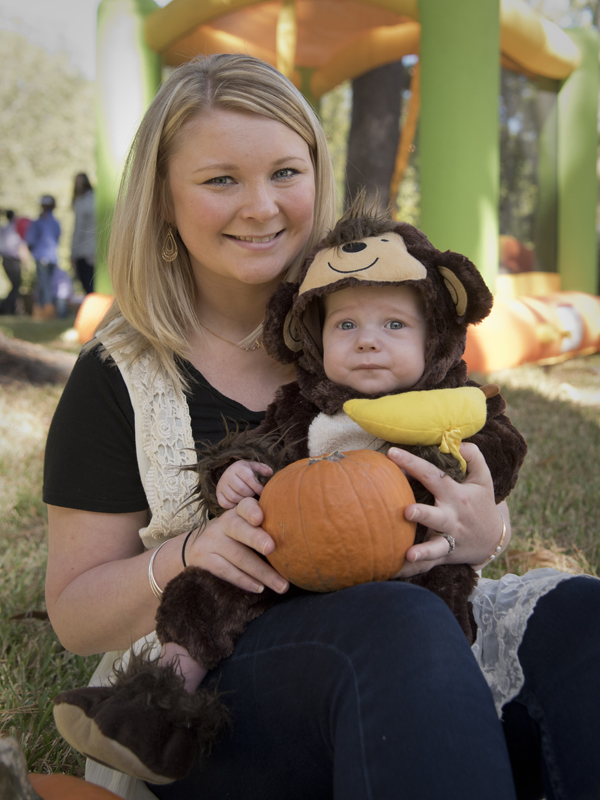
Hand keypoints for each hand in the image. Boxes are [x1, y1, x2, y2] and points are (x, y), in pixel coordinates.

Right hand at [186, 497, 287, 594]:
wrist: (195, 547)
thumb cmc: (234, 537)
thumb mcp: (244, 526)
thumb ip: (264, 527)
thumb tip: (301, 538)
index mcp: (237, 513)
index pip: (244, 506)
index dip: (252, 511)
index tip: (260, 518)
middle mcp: (223, 524)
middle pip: (239, 529)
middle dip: (256, 538)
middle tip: (272, 548)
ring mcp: (211, 542)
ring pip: (238, 557)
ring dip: (262, 572)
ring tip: (282, 585)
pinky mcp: (203, 560)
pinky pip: (226, 571)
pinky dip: (245, 581)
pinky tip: (260, 587)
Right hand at [216, 460, 272, 508]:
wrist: (228, 474)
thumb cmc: (244, 471)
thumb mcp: (253, 466)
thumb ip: (262, 469)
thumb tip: (270, 472)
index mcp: (238, 467)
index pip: (248, 478)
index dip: (257, 487)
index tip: (263, 493)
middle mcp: (227, 475)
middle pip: (241, 489)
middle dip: (250, 494)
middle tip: (254, 495)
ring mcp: (221, 485)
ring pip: (234, 497)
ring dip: (243, 500)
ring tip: (247, 498)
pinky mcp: (218, 494)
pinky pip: (225, 503)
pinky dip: (233, 505)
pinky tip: (239, 502)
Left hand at [387, 444, 508, 577]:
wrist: (494, 539)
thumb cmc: (481, 503)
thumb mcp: (484, 479)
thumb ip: (474, 458)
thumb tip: (459, 443)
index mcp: (457, 496)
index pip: (433, 476)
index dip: (413, 463)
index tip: (391, 453)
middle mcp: (452, 518)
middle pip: (436, 516)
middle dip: (422, 514)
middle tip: (405, 511)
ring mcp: (449, 539)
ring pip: (436, 547)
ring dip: (423, 551)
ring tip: (409, 554)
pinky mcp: (445, 555)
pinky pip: (429, 564)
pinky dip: (414, 570)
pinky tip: (395, 571)